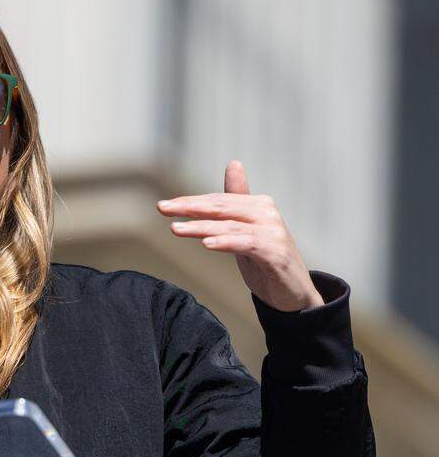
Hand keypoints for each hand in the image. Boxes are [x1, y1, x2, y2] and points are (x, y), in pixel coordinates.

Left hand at [157, 160, 323, 311]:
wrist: (294, 292)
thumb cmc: (267, 258)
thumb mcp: (246, 228)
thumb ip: (236, 201)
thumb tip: (233, 164)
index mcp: (258, 205)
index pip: (218, 201)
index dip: (190, 202)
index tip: (164, 206)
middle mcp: (267, 214)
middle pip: (222, 208)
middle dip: (190, 208)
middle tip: (162, 208)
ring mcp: (273, 233)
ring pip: (230, 226)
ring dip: (200, 227)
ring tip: (176, 228)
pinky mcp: (276, 253)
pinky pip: (247, 244)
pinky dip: (226, 242)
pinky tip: (206, 243)